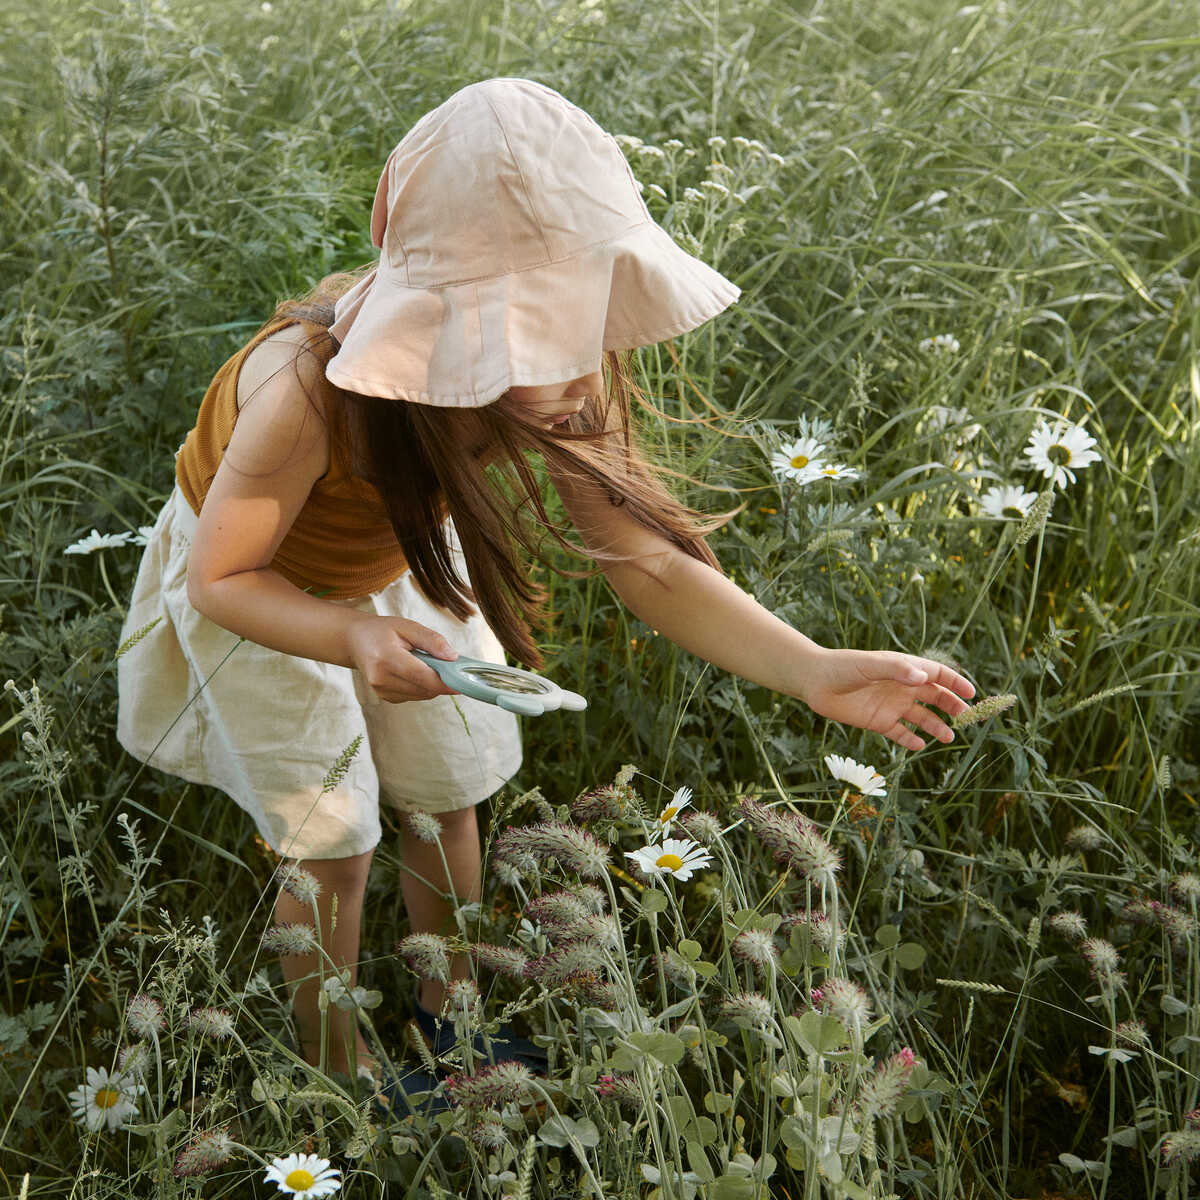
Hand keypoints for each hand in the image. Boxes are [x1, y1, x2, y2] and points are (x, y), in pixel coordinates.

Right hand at [345, 616, 459, 702]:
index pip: (422, 676)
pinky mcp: (386, 697)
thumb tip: (453, 657)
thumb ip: (432, 640)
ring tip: (425, 662)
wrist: (356, 641)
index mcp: (385, 658)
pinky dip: (422, 686)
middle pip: (424, 689)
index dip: (445, 681)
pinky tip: (414, 670)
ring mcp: (382, 691)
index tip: (463, 680)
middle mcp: (381, 679)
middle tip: (449, 665)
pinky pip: (415, 695)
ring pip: (422, 694)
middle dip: (442, 680)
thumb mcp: (408, 626)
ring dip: (432, 683)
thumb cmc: (382, 631)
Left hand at [802, 648, 975, 751]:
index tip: (971, 693)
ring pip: (921, 718)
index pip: (937, 674)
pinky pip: (900, 733)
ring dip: (936, 726)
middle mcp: (902, 687)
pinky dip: (911, 740)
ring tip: (948, 737)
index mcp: (903, 669)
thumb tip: (923, 678)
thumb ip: (896, 670)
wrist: (814, 681)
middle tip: (966, 718)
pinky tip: (919, 745)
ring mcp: (891, 705)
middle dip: (952, 706)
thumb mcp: (869, 665)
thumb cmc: (842, 666)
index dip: (955, 682)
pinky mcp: (878, 721)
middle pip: (935, 697)